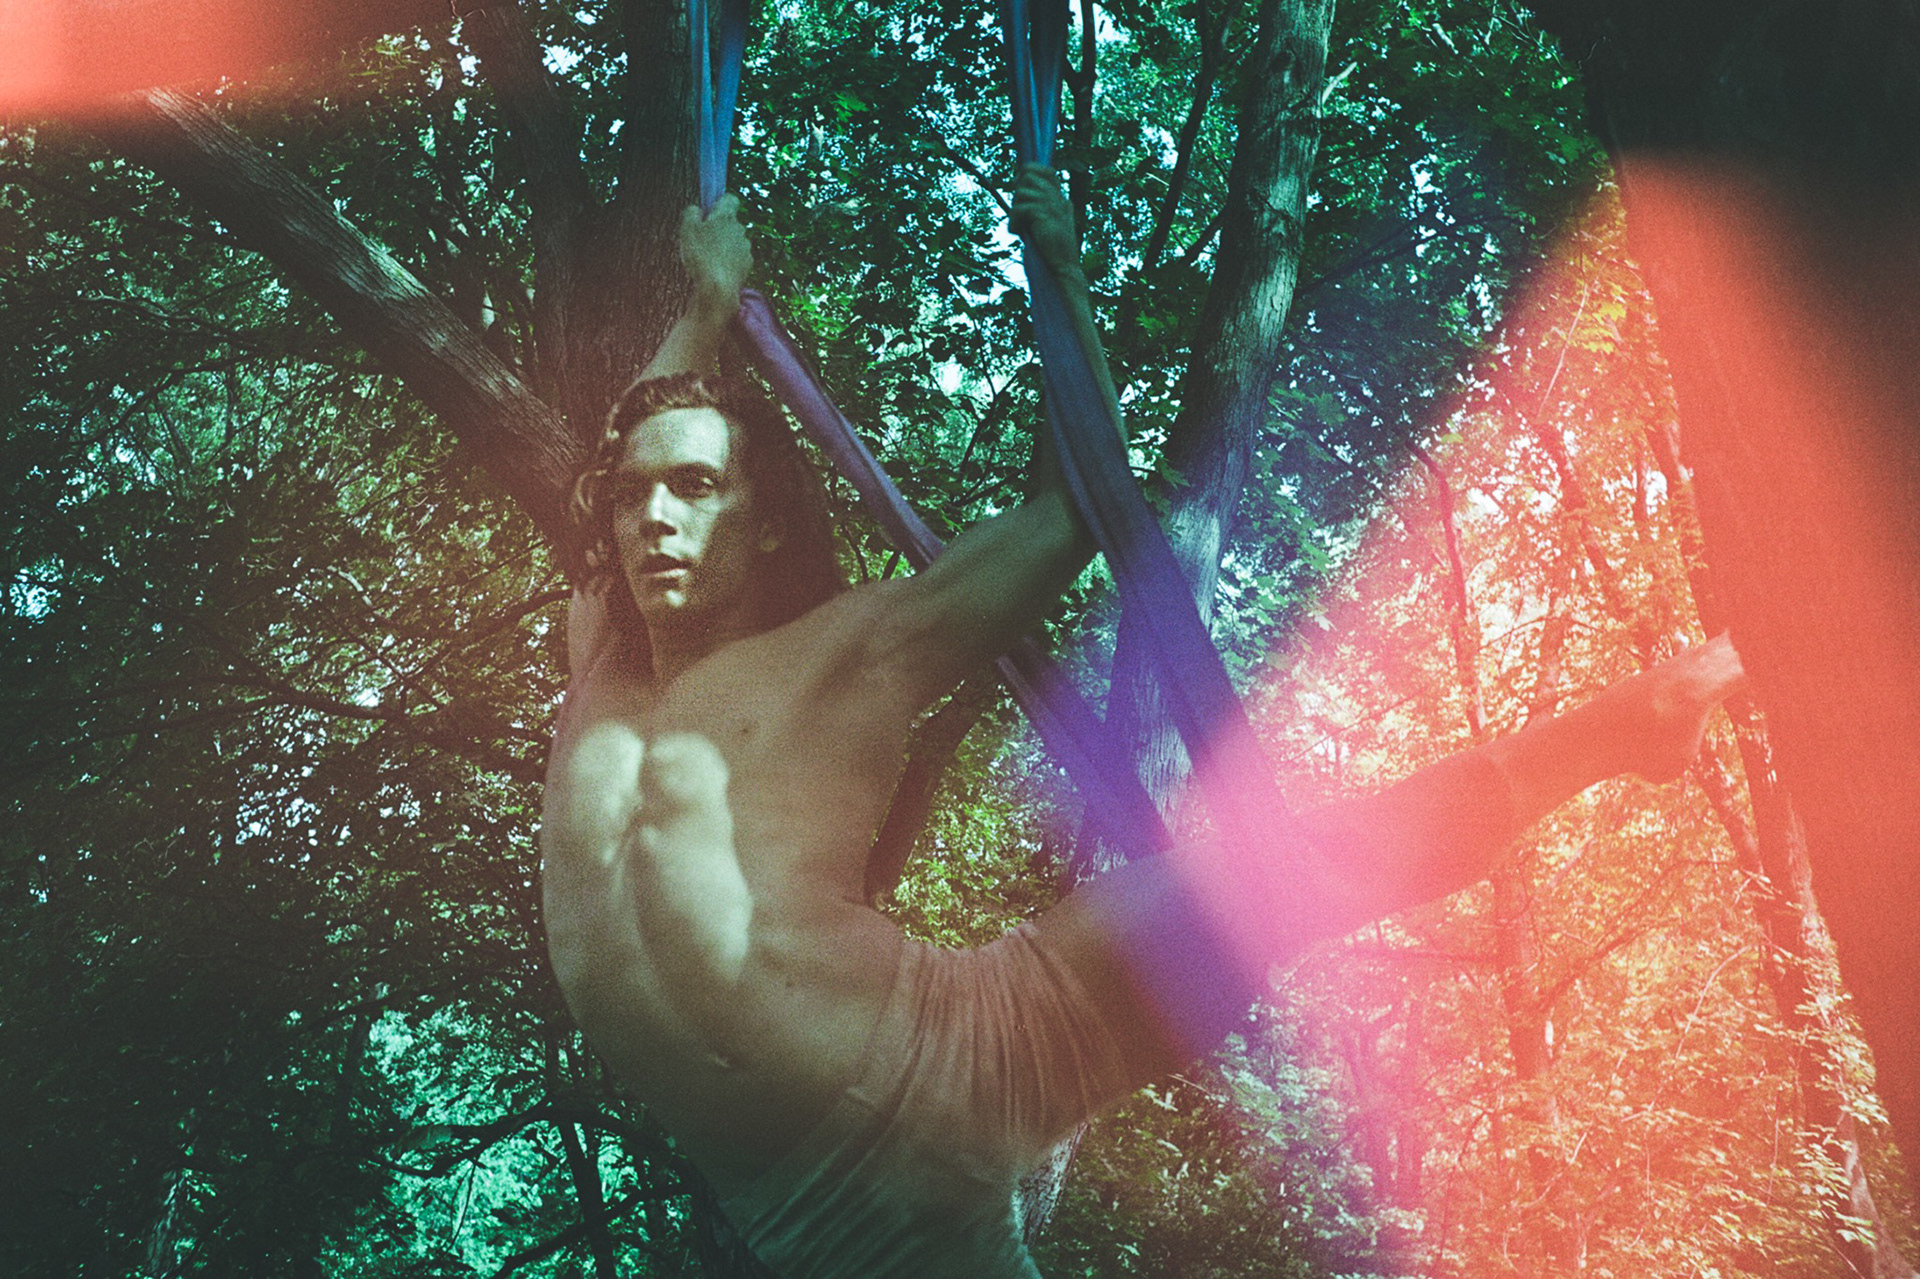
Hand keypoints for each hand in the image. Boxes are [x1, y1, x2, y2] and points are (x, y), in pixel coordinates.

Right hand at [680, 194, 751, 308]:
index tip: (710, 210)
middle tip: (703, 238)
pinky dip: (730, 260)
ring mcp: (745, 247)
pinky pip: (738, 257)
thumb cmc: (701, 256)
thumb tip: (696, 209)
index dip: (720, 202)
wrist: (718, 287)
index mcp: (725, 217)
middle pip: (730, 222)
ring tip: (708, 257)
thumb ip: (690, 213)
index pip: (730, 199)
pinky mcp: (748, 264)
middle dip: (719, 227)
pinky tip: (717, 269)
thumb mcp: (687, 230)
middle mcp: (739, 229)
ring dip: (724, 245)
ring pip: (734, 240)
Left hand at [1010, 163, 1079, 278]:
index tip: (1019, 188)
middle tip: (1018, 213)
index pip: (1047, 171)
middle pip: (1030, 175)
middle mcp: (1058, 200)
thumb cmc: (1052, 253)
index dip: (1029, 173)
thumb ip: (1040, 213)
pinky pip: (1020, 208)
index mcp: (1061, 201)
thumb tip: (1023, 202)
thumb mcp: (1048, 228)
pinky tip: (1017, 234)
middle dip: (1017, 192)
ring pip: (1022, 191)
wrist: (1063, 269)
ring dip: (1014, 210)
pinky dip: (1014, 222)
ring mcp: (1053, 206)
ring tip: (1018, 227)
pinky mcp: (1045, 216)